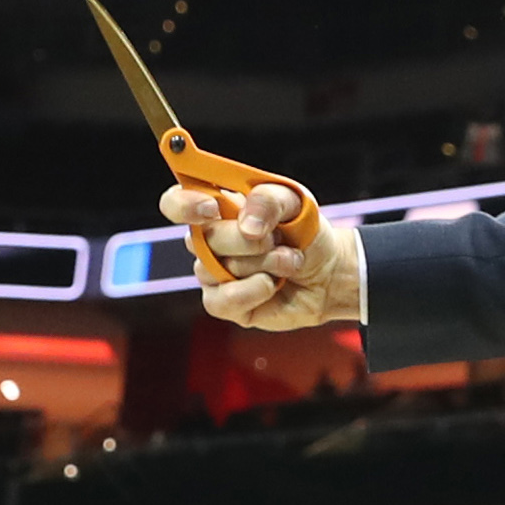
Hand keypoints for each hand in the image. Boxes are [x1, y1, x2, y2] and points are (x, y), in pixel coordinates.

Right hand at [160, 184, 360, 333]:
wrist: (328, 271)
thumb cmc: (304, 232)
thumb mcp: (295, 202)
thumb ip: (268, 200)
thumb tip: (246, 226)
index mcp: (216, 208)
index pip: (175, 203)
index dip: (184, 205)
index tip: (211, 209)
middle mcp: (208, 241)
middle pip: (201, 239)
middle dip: (247, 241)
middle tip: (277, 239)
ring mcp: (214, 274)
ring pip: (216, 270)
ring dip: (262, 264)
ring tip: (288, 261)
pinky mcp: (225, 304)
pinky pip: (223, 300)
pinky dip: (254, 291)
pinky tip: (273, 284)